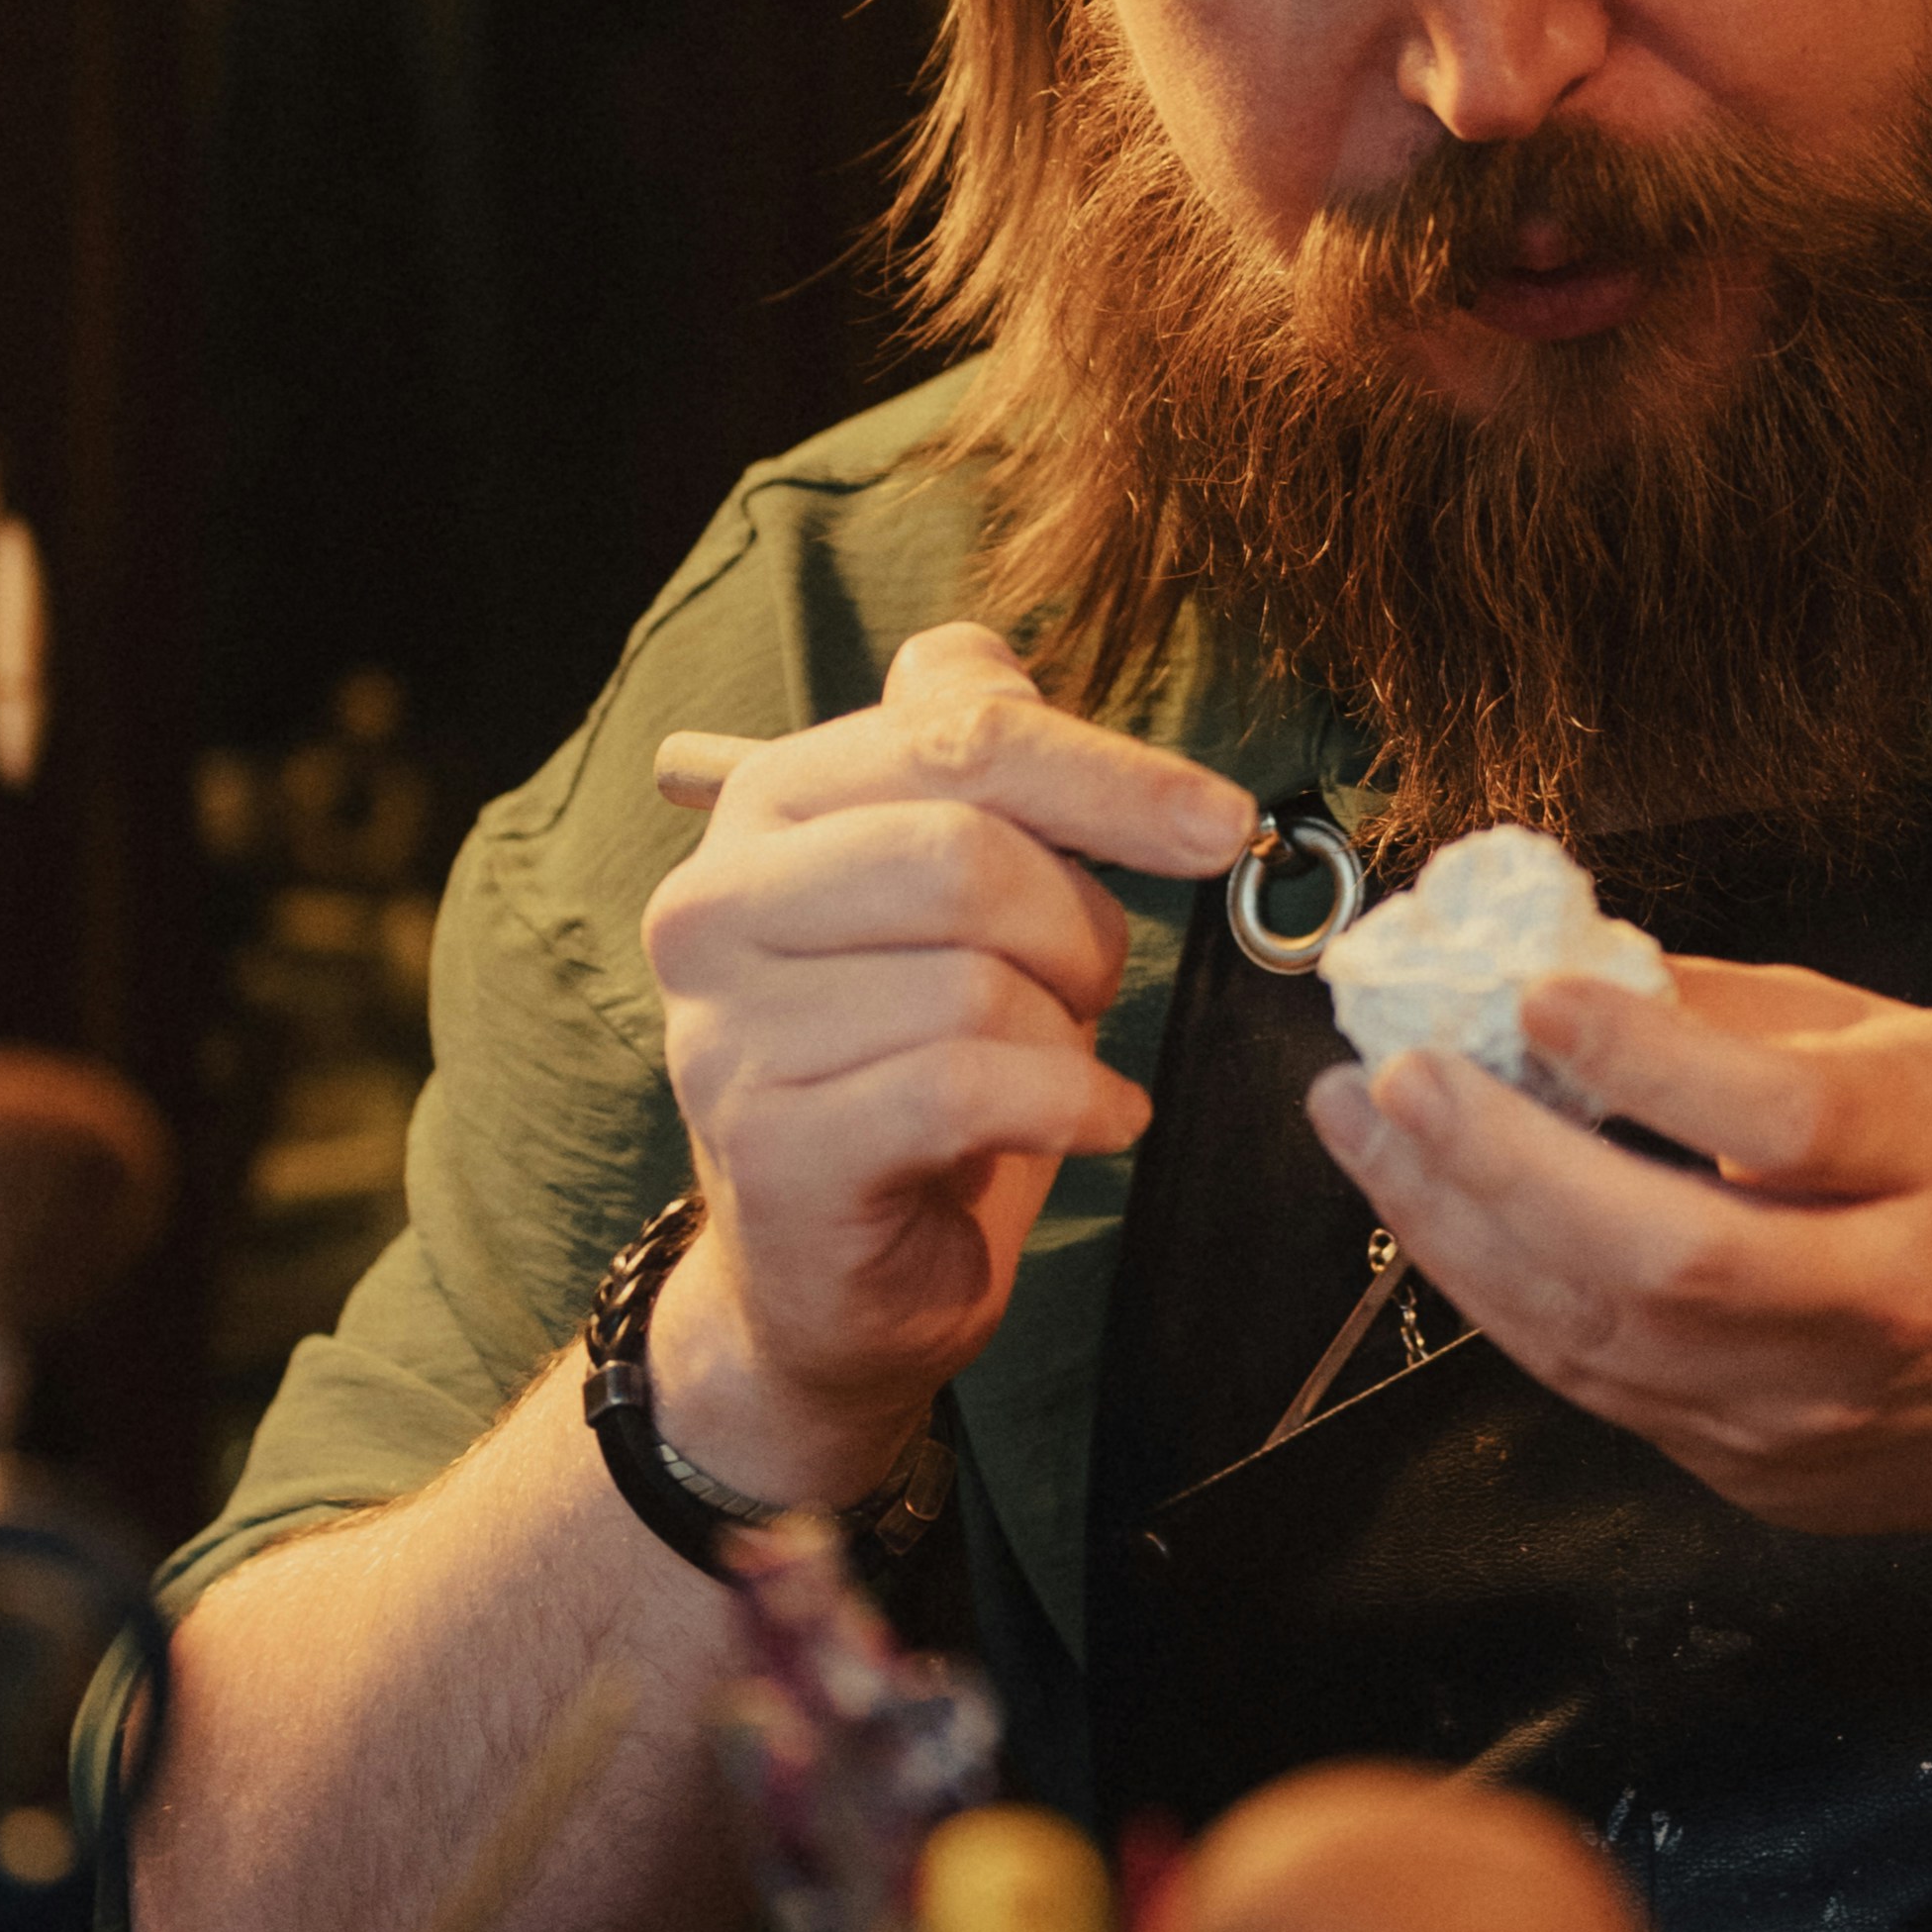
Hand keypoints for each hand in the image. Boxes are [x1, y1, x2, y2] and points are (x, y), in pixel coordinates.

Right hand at [641, 622, 1249, 1501]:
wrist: (838, 1279)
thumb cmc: (921, 1065)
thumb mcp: (951, 894)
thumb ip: (965, 760)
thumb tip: (985, 653)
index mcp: (763, 809)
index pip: (955, 734)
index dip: (1108, 773)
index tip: (1220, 825)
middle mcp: (710, 905)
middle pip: (966, 847)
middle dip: (1079, 927)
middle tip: (1089, 993)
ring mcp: (724, 1033)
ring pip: (978, 981)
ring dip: (1069, 1037)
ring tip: (1054, 1069)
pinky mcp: (771, 1149)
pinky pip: (970, 1087)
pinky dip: (1071, 1106)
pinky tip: (1092, 1124)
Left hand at [1315, 950, 1931, 1551]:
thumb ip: (1759, 1020)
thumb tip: (1583, 967)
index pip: (1785, 1123)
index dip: (1649, 1061)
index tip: (1535, 994)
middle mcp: (1876, 1302)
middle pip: (1671, 1256)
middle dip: (1506, 1166)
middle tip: (1399, 1075)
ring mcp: (1803, 1408)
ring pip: (1603, 1338)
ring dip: (1457, 1232)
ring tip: (1366, 1128)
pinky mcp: (1746, 1469)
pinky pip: (1592, 1384)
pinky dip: (1495, 1296)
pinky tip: (1430, 1218)